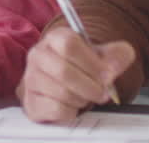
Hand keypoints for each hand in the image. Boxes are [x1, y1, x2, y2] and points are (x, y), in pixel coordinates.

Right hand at [19, 27, 135, 122]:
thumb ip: (118, 55)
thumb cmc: (83, 66)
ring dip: (83, 99)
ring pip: (62, 93)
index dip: (92, 63)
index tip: (107, 74)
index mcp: (55, 38)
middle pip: (64, 72)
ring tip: (86, 96)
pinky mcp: (31, 101)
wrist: (66, 81)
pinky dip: (72, 111)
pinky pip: (57, 109)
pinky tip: (72, 105)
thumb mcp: (103, 55)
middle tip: (102, 92)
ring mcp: (31, 79)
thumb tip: (114, 65)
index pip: (69, 45)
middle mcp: (38, 55)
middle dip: (91, 86)